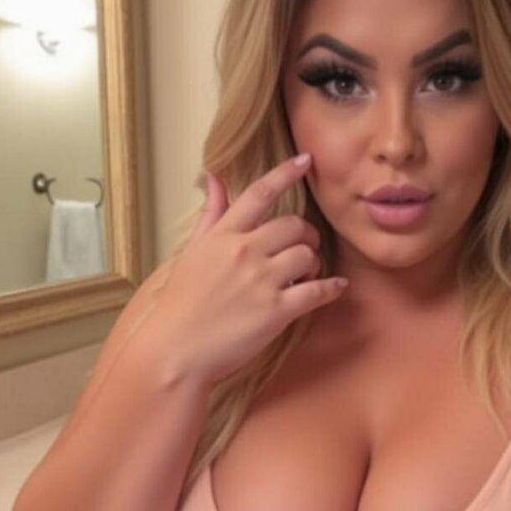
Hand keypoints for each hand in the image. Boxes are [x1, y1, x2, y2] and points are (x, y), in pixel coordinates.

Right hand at [149, 155, 347, 386]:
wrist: (174, 350)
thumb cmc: (180, 305)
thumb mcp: (191, 253)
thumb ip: (211, 217)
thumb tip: (214, 178)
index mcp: (222, 236)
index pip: (259, 194)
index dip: (285, 173)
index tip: (306, 160)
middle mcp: (243, 251)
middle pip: (293, 225)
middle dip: (306, 235)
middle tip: (305, 248)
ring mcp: (261, 280)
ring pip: (307, 255)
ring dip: (313, 264)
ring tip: (306, 276)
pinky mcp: (276, 311)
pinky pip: (317, 291)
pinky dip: (331, 288)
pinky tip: (335, 288)